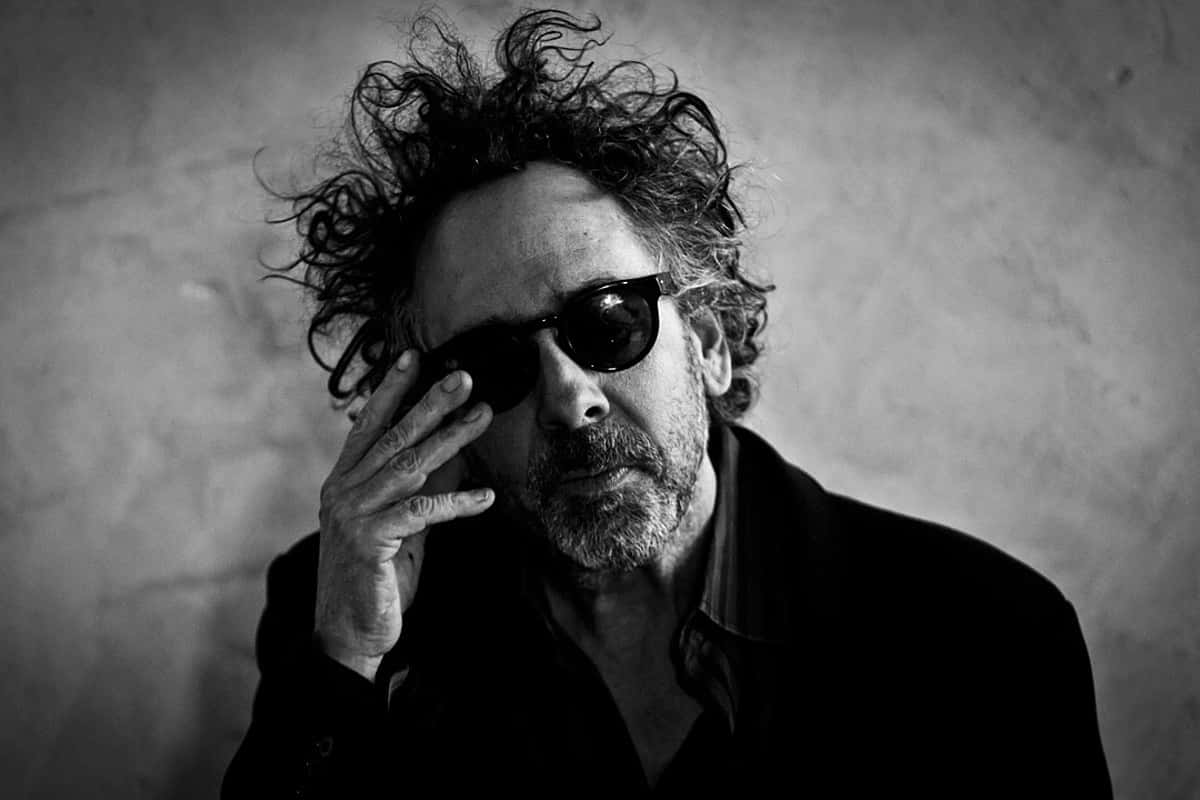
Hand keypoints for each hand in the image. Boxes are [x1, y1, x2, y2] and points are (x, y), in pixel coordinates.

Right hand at [313, 350, 493, 680]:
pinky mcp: (370, 541)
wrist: (349, 635)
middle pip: (394, 436)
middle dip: (431, 402)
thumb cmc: (377, 579)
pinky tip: (486, 497)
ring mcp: (353, 515)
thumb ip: (419, 490)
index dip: (391, 390)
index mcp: (344, 483)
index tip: (414, 357)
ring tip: (482, 416)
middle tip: (463, 376)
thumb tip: (454, 456)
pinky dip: (457, 503)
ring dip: (451, 439)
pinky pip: (422, 512)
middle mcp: (343, 492)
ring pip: (410, 466)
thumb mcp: (402, 528)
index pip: (367, 425)